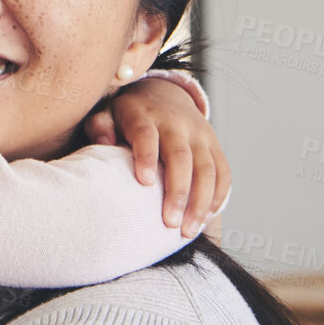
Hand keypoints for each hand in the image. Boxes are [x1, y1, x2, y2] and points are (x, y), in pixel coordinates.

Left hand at [84, 77, 230, 237]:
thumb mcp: (109, 113)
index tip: (144, 182)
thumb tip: (103, 143)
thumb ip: (100, 126)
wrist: (166, 94)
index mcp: (145, 116)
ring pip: (206, 168)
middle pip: (181, 157)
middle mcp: (176, 124)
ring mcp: (200, 135)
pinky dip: (218, 196)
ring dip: (201, 201)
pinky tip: (206, 218)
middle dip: (178, 192)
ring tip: (188, 230)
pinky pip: (223, 172)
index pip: (146, 134)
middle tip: (170, 223)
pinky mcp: (215, 145)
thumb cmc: (131, 115)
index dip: (146, 156)